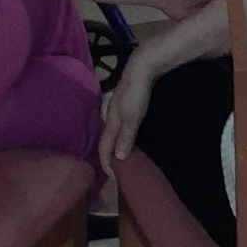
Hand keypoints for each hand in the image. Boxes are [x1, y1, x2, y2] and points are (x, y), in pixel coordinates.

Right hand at [99, 51, 155, 174]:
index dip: (106, 162)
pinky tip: (129, 134)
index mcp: (110, 119)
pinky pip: (121, 123)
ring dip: (115, 144)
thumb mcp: (132, 116)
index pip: (104, 146)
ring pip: (113, 130)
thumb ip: (125, 136)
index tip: (112, 178)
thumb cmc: (136, 93)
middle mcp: (111, 114)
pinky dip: (122, 134)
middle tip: (116, 169)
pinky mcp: (127, 102)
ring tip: (122, 155)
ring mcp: (118, 107)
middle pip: (106, 138)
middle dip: (108, 154)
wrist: (142, 68)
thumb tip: (117, 158)